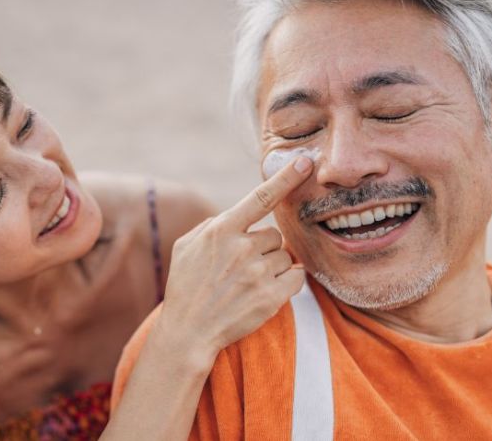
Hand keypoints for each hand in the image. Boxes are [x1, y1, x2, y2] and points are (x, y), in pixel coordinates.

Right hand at [157, 156, 312, 367]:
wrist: (188, 331)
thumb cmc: (185, 286)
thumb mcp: (186, 246)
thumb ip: (212, 225)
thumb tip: (237, 215)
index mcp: (221, 230)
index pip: (261, 197)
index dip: (286, 177)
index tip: (306, 161)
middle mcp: (241, 248)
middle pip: (274, 235)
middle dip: (264, 248)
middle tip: (242, 268)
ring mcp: (257, 273)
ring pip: (285, 256)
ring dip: (273, 267)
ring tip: (247, 283)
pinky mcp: (271, 297)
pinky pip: (297, 277)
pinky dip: (287, 282)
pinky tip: (265, 292)